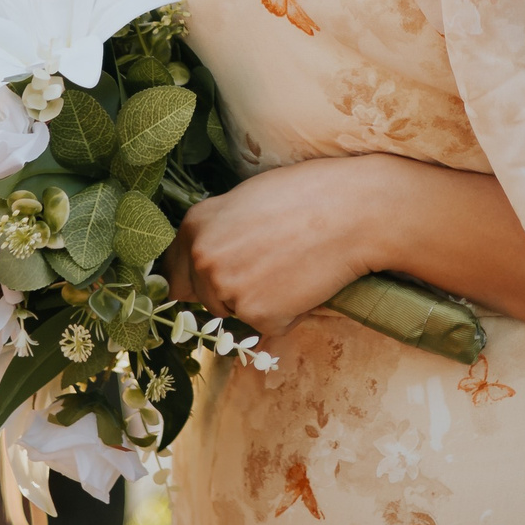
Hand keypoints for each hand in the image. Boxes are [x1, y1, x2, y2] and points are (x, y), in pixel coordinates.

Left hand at [161, 156, 408, 335]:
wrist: (352, 210)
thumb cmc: (307, 196)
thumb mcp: (245, 202)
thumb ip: (217, 233)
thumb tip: (205, 264)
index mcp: (194, 226)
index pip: (172, 274)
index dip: (194, 281)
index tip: (216, 282)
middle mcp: (202, 258)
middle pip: (201, 300)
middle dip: (228, 295)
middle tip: (268, 269)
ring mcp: (226, 289)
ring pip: (234, 316)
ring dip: (259, 305)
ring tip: (290, 268)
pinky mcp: (257, 315)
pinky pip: (266, 329)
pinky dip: (287, 316)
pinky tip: (304, 283)